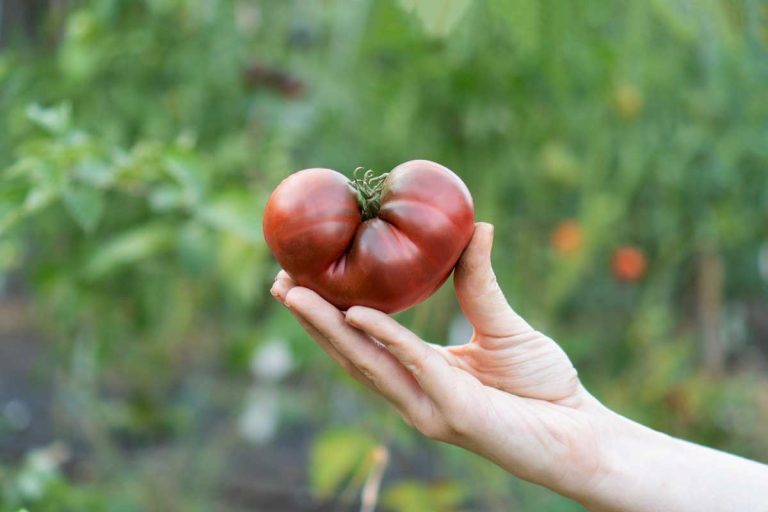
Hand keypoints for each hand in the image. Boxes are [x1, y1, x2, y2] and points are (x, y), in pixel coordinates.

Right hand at [270, 223, 607, 497]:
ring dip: (326, 328)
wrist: (583, 434)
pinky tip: (356, 312)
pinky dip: (383, 338)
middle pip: (351, 354)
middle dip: (312, 320)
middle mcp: (415, 394)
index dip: (329, 317)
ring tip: (294, 293)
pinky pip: (413, 366)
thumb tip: (476, 224)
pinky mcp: (454, 414)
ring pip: (367, 363)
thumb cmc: (546, 386)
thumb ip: (478, 281)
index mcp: (421, 374)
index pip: (365, 345)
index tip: (301, 280)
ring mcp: (429, 408)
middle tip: (279, 282)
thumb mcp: (501, 324)